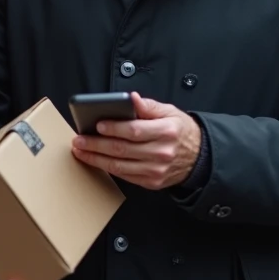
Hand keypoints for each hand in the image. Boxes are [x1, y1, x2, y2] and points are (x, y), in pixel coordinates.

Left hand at [72, 92, 201, 190]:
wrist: (199, 157)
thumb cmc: (181, 132)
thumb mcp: (170, 112)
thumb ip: (149, 106)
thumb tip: (131, 98)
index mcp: (166, 132)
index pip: (134, 130)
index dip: (114, 128)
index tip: (98, 125)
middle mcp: (161, 152)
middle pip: (122, 149)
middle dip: (96, 144)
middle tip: (79, 140)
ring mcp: (156, 170)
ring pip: (119, 165)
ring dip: (96, 159)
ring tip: (81, 151)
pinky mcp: (151, 182)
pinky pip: (125, 175)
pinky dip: (108, 168)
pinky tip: (97, 161)